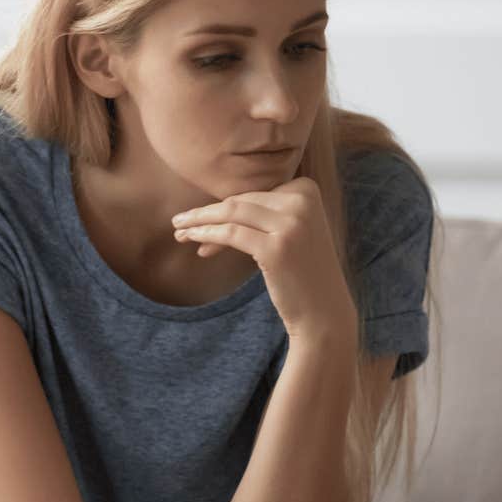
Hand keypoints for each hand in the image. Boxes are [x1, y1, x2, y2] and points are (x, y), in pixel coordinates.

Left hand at [171, 178, 356, 342]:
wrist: (323, 311)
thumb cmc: (300, 273)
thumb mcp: (288, 232)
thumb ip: (262, 214)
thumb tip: (213, 209)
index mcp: (307, 189)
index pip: (254, 193)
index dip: (225, 208)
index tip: (203, 223)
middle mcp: (303, 201)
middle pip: (240, 201)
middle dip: (206, 213)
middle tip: (179, 222)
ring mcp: (291, 224)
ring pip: (231, 213)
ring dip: (199, 221)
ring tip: (178, 231)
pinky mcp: (276, 248)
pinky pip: (230, 234)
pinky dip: (206, 235)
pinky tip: (193, 243)